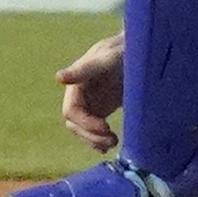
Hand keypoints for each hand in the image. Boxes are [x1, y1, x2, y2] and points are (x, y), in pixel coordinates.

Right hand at [57, 30, 126, 152]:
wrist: (139, 48)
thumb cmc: (122, 49)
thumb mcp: (107, 57)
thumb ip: (85, 69)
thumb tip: (59, 77)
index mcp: (76, 85)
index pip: (71, 111)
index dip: (84, 123)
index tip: (104, 126)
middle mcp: (79, 97)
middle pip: (76, 125)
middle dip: (90, 136)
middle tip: (112, 141)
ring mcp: (90, 105)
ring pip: (83, 130)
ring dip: (95, 141)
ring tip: (113, 144)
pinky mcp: (101, 110)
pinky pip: (94, 130)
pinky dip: (98, 141)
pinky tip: (107, 148)